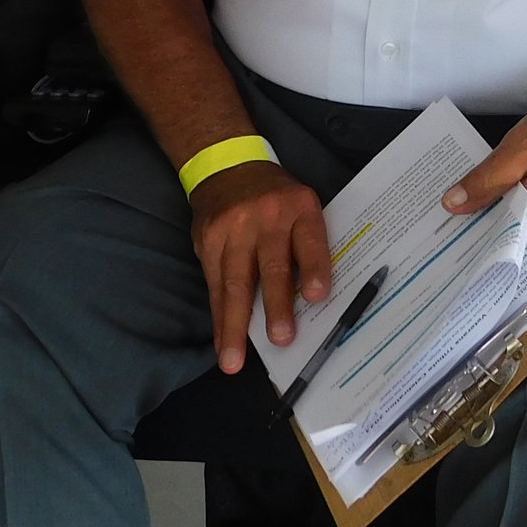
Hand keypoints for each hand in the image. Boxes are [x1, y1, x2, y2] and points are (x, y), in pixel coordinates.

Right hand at [190, 161, 332, 373]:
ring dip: (235, 325)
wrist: (227, 166)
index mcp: (299, 207)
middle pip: (271, 265)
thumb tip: (317, 303)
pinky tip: (222, 342)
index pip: (310, 240)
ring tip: (234, 361)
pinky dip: (218, 317)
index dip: (314, 268)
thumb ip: (307, 242)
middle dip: (275, 305)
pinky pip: (213, 285)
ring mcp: (233, 229)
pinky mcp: (208, 240)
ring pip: (235, 282)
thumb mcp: (301, 205)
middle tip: (281, 339)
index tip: (318, 297)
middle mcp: (266, 217)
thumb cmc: (277, 198)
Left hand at [443, 92, 526, 236]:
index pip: (501, 250)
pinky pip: (525, 227)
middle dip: (474, 245)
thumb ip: (486, 180)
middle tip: (438, 238)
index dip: (468, 252)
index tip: (439, 250)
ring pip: (515, 238)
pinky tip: (483, 208)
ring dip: (488, 231)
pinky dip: (504, 220)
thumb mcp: (519, 149)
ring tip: (453, 224)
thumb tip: (451, 206)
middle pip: (507, 248)